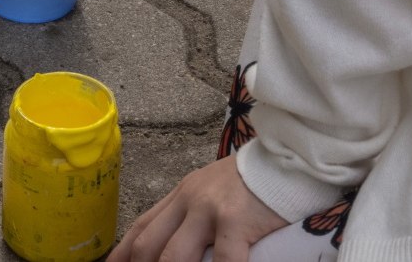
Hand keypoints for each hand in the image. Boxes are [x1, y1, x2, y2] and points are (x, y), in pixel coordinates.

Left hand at [109, 155, 287, 261]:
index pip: (142, 226)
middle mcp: (188, 201)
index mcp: (181, 195)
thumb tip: (178, 243)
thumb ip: (193, 214)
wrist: (288, 159)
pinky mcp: (236, 220)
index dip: (123, 252)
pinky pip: (224, 260)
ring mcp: (209, 210)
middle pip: (149, 243)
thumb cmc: (255, 182)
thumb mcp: (212, 192)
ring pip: (174, 254)